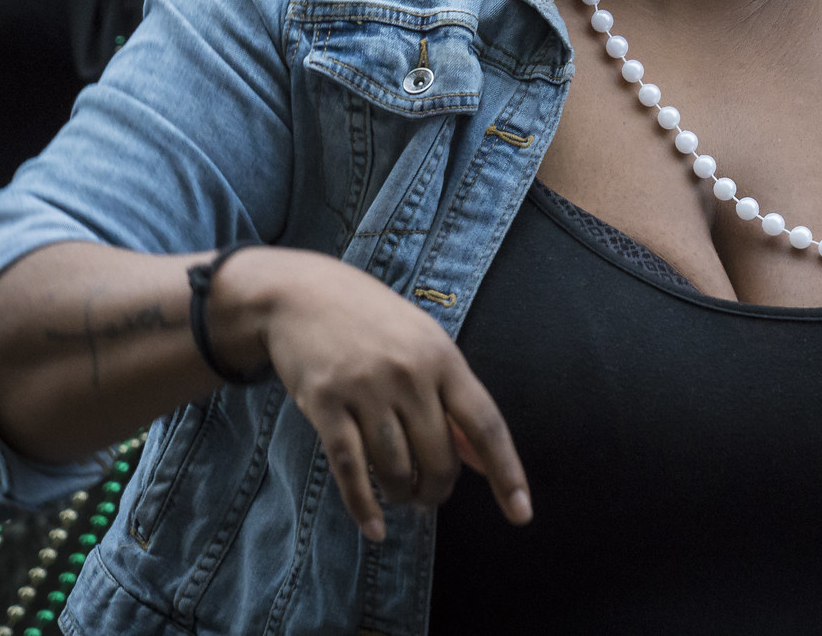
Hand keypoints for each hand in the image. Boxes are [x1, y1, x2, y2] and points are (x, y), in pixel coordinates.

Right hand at [220, 249, 530, 542]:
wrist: (301, 294)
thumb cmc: (372, 323)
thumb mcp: (424, 346)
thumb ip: (454, 400)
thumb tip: (480, 459)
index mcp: (443, 358)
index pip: (485, 424)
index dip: (506, 472)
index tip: (521, 513)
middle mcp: (409, 373)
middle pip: (439, 458)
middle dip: (437, 490)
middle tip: (428, 496)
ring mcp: (365, 387)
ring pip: (396, 468)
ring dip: (402, 495)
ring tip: (400, 494)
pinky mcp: (325, 402)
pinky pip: (350, 469)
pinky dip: (364, 506)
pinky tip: (375, 527)